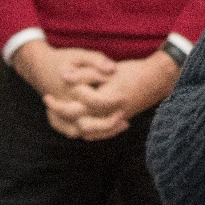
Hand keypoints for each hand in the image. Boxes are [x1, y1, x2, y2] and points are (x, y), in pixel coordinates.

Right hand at [10, 39, 121, 138]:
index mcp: (69, 89)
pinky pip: (77, 132)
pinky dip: (93, 133)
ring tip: (123, 124)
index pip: (94, 99)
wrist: (38, 67)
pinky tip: (111, 126)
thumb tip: (113, 69)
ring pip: (82, 131)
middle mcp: (64, 104)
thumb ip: (96, 60)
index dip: (112, 99)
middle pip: (87, 123)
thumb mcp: (79, 55)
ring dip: (102, 131)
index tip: (126, 97)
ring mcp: (62, 113)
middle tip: (125, 118)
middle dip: (108, 123)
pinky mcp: (62, 117)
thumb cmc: (62, 60)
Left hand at [43, 51, 181, 141]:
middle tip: (47, 99)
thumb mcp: (108, 69)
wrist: (156, 80)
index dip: (64, 94)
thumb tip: (63, 76)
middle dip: (59, 111)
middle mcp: (110, 115)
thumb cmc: (133, 72)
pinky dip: (82, 129)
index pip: (79, 101)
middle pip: (78, 121)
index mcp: (107, 99)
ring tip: (56, 112)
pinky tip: (74, 119)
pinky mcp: (116, 123)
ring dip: (69, 124)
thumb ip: (85, 74)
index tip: (55, 85)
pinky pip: (96, 134)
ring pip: (85, 131)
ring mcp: (113, 121)